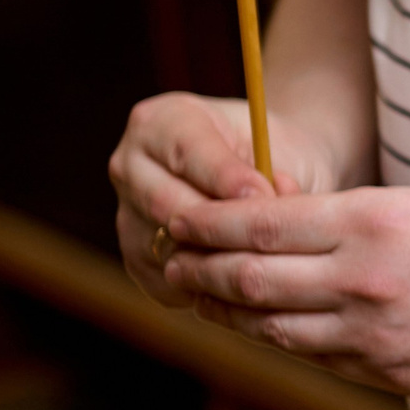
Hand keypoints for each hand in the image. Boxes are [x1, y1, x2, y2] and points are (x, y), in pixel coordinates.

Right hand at [109, 93, 327, 306]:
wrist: (265, 183)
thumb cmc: (276, 157)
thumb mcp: (282, 152)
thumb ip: (273, 174)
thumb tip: (273, 204)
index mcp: (162, 122)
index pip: (187, 152)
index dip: (227, 177)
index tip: (264, 196)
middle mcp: (131, 165)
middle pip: (167, 205)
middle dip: (222, 226)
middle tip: (269, 240)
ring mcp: (127, 214)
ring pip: (167, 248)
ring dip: (219, 262)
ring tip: (266, 263)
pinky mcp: (137, 258)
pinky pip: (169, 282)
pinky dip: (209, 287)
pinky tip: (247, 283)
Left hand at [157, 184, 409, 399]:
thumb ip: (356, 226)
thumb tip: (287, 238)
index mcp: (375, 221)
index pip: (257, 223)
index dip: (207, 226)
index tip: (181, 219)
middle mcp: (367, 281)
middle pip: (249, 280)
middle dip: (201, 272)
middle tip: (172, 263)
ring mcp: (381, 338)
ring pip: (276, 328)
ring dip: (234, 315)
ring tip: (209, 301)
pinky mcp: (401, 378)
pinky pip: (325, 360)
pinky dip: (291, 342)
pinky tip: (277, 331)